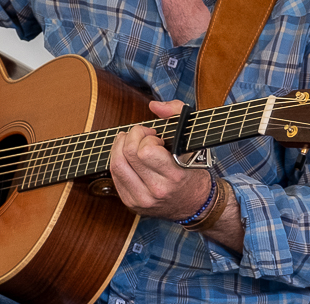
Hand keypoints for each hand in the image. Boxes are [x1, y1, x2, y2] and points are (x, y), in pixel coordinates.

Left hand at [108, 99, 211, 219]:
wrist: (195, 203)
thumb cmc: (194, 168)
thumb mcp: (192, 138)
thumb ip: (177, 113)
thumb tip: (154, 106)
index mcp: (174, 176)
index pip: (146, 151)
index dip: (148, 137)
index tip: (157, 138)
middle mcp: (157, 190)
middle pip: (128, 154)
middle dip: (133, 136)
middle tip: (143, 136)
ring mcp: (142, 199)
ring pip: (117, 164)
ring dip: (120, 146)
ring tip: (130, 141)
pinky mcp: (131, 203)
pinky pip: (114, 176)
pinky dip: (118, 160)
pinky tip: (127, 156)